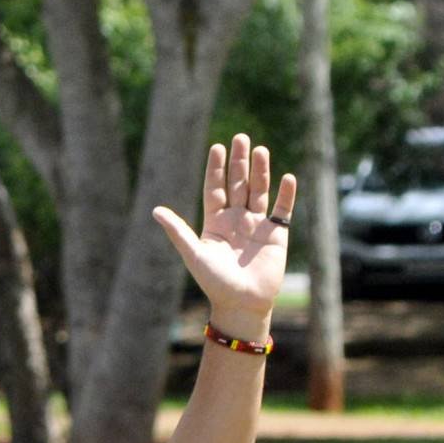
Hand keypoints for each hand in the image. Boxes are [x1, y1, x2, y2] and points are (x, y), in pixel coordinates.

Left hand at [153, 133, 295, 338]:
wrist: (242, 304)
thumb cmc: (215, 283)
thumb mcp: (194, 254)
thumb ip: (178, 231)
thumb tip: (155, 210)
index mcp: (215, 222)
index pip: (215, 188)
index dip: (216, 168)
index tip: (218, 146)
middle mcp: (236, 219)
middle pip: (238, 184)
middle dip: (239, 162)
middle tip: (241, 138)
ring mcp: (257, 225)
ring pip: (260, 191)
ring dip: (261, 171)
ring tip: (260, 149)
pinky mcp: (277, 234)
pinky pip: (283, 210)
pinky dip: (286, 195)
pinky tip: (287, 177)